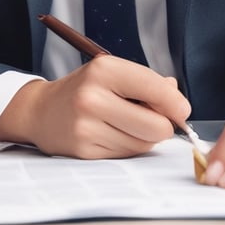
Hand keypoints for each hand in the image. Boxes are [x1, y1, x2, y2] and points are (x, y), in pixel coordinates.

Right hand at [0, 55, 190, 158]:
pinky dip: (129, 146)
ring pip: (144, 143)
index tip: (182, 110)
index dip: (177, 103)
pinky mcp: (84, 150)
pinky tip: (114, 134)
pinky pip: (127, 155)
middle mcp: (93, 96)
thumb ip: (148, 83)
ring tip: (129, 124)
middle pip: (156, 125)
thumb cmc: (86, 89)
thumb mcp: (113, 73)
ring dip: (146, 137)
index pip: (155, 89)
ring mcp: (87, 126)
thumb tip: (177, 98)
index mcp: (104, 69)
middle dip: (164, 125)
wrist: (42, 111)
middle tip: (156, 118)